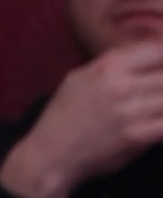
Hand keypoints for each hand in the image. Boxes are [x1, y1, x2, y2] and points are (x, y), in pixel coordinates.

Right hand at [0, 41, 162, 196]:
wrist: (52, 153)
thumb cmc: (63, 115)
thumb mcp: (78, 79)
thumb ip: (108, 67)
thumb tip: (137, 59)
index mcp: (105, 67)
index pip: (154, 51)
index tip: (161, 68)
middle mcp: (119, 85)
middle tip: (156, 92)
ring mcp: (129, 112)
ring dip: (162, 103)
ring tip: (156, 107)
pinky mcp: (137, 137)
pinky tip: (157, 123)